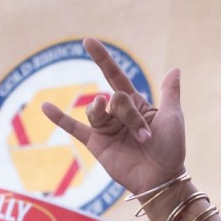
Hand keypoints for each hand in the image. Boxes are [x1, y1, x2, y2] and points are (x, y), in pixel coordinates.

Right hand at [42, 38, 184, 194]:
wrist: (162, 178)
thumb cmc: (171, 149)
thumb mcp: (173, 117)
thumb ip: (170, 92)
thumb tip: (175, 68)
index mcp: (136, 104)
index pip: (115, 76)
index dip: (102, 59)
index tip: (88, 41)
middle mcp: (118, 114)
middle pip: (114, 98)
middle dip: (129, 114)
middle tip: (144, 134)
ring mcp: (106, 128)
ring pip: (97, 111)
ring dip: (110, 118)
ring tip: (130, 133)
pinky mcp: (97, 144)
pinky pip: (74, 128)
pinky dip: (60, 118)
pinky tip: (46, 107)